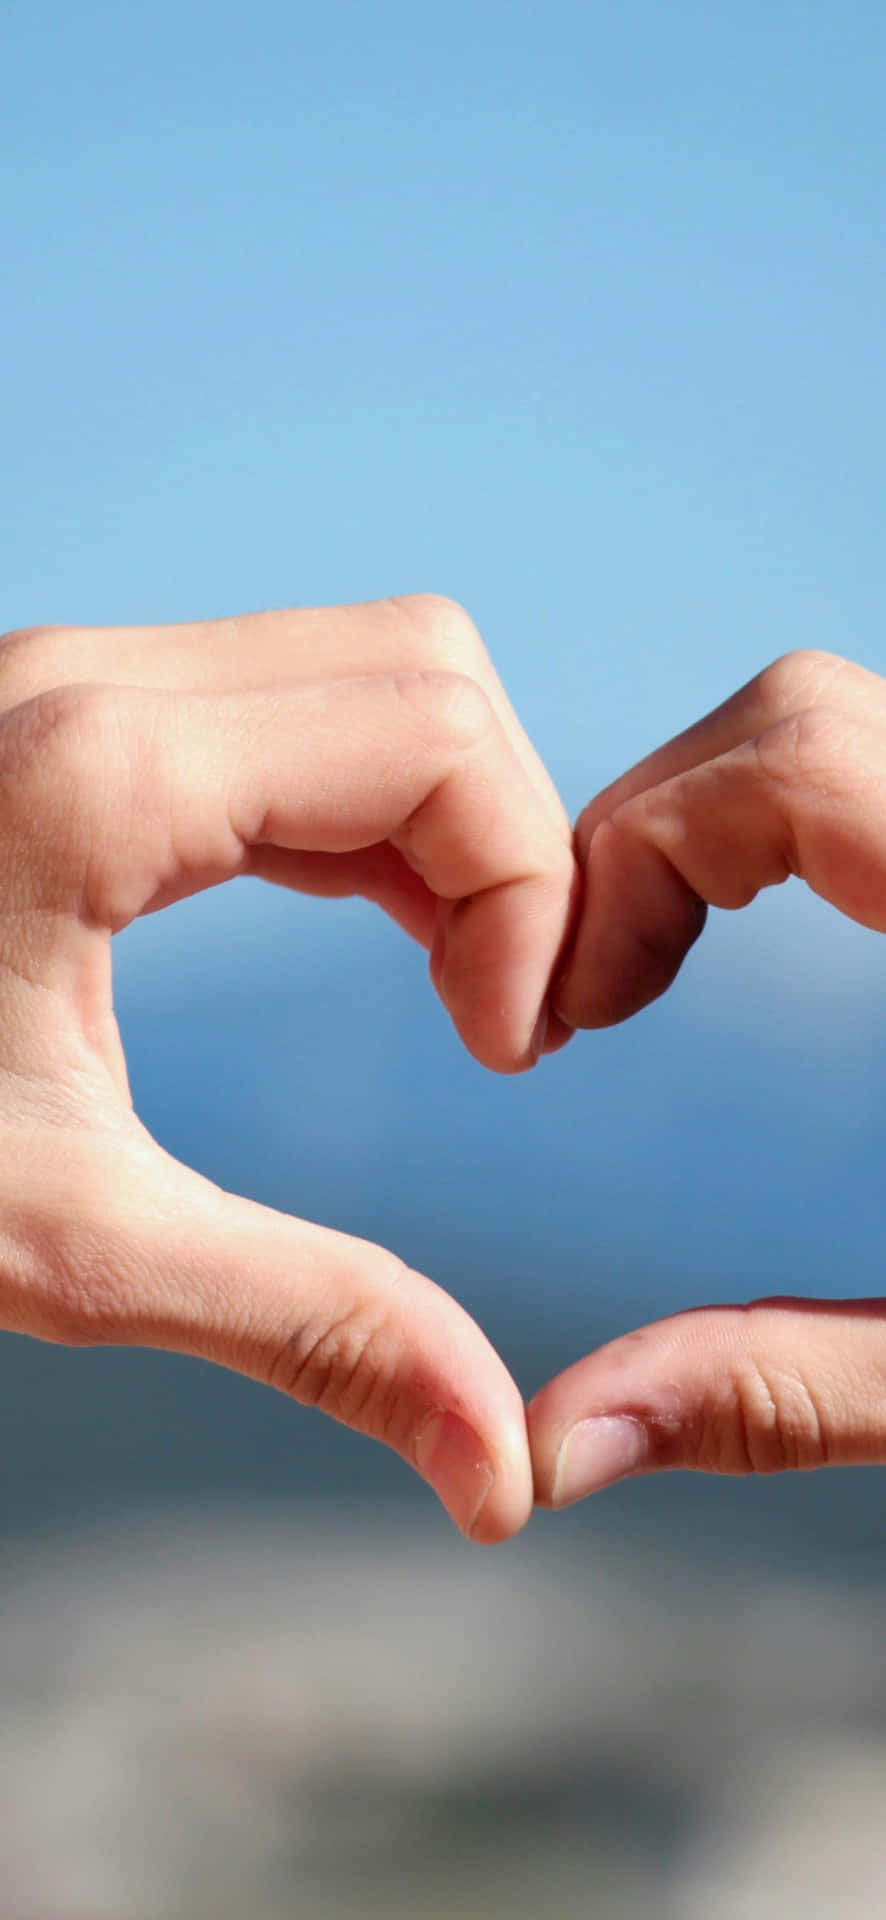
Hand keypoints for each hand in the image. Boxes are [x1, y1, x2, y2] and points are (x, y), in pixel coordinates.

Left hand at [0, 598, 575, 1541]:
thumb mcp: (61, 1243)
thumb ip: (304, 1326)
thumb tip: (500, 1470)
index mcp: (96, 782)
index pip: (439, 743)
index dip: (531, 894)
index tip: (507, 1053)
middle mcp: (87, 684)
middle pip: (426, 673)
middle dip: (508, 839)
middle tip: (494, 1016)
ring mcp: (67, 682)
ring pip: (362, 670)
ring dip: (447, 818)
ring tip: (454, 982)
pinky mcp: (62, 713)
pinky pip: (282, 701)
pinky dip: (367, 801)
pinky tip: (376, 920)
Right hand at [530, 649, 885, 1506]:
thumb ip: (784, 1394)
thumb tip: (562, 1449)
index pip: (793, 761)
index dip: (635, 852)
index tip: (581, 1010)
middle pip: (794, 714)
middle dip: (651, 833)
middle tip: (598, 995)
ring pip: (848, 724)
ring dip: (722, 823)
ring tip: (663, 967)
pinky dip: (801, 825)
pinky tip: (790, 935)